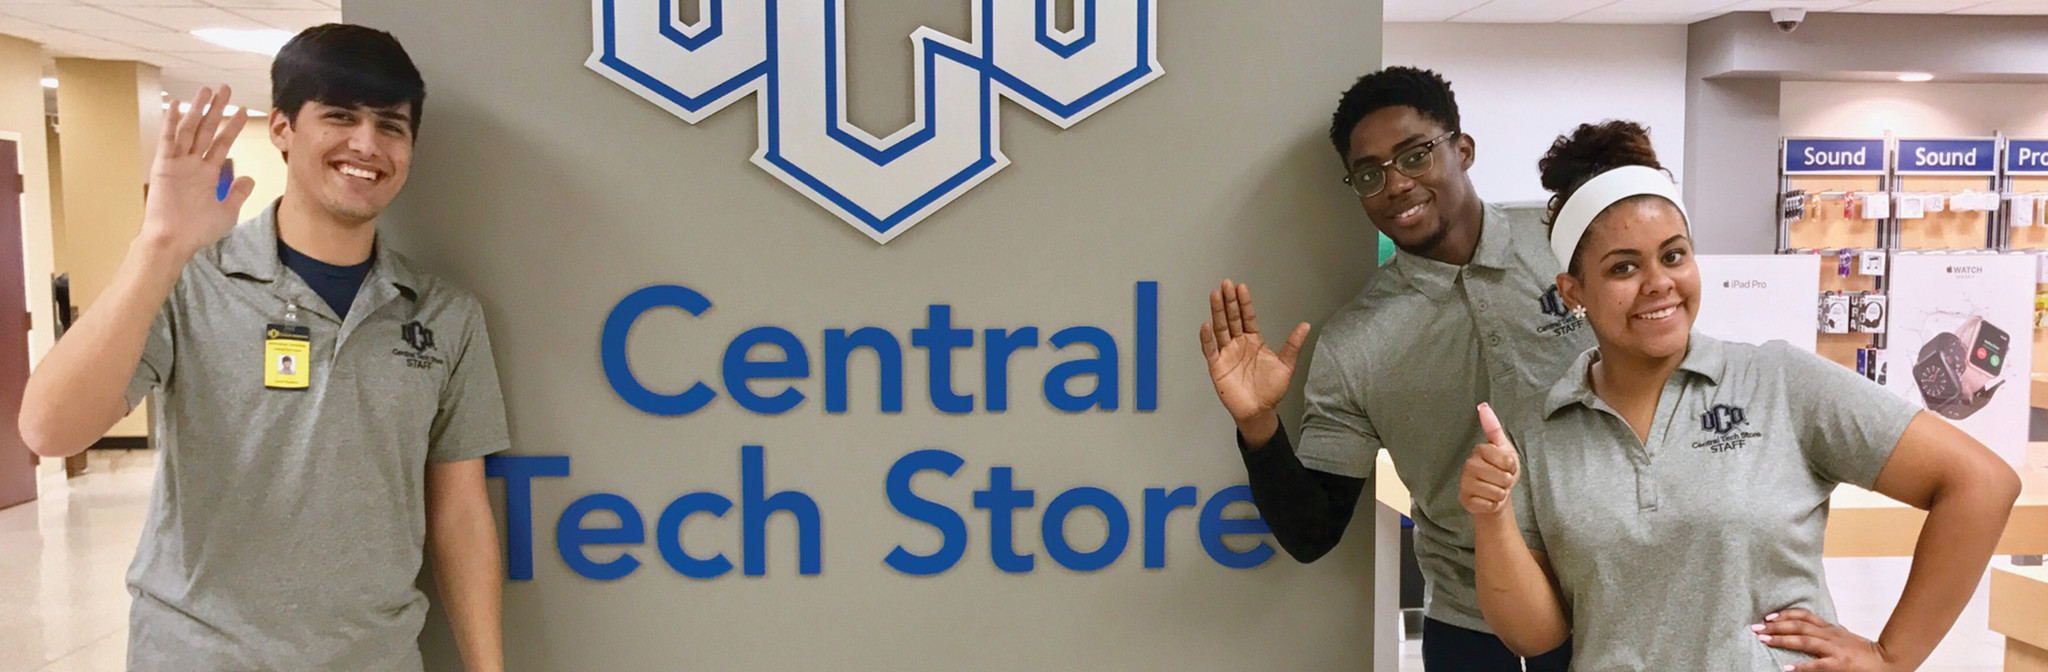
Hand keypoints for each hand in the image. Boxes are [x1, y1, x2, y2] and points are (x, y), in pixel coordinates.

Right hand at [140, 85, 255, 258]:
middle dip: (216, 109)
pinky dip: (170, 122)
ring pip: (189, 129)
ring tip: (207, 90)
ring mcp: (178, 163)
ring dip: (198, 110)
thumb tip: (250, 178)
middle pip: (206, 130)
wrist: (175, 240)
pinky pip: (167, 140)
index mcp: (208, 173)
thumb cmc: (198, 230)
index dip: (232, 126)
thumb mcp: (227, 211)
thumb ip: (238, 193)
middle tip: (225, 89)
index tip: (243, 110)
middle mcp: (193, 164)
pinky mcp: (163, 165)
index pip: (223, 143)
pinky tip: (177, 105)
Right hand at [1198, 279, 1309, 440]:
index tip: (1241, 288)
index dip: (1244, 303)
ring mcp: (1226, 353)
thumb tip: (1305, 326)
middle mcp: (1238, 344)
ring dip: (1217, 312)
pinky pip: (1210, 349)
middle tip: (1225, 284)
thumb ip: (1293, 345)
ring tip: (1215, 296)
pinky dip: (1207, 338)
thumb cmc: (1270, 390)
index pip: (1247, 317)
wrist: (1259, 411)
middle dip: (1229, 301)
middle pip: (1232, 318)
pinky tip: (1206, 325)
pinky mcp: (1217, 366)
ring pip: (1220, 329)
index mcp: (1253, 341)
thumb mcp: (1286, 365)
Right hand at [1460, 403, 1519, 520]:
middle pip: (1502, 477)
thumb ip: (1494, 428)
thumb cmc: (1501, 471)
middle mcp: (1468, 464)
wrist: (1494, 495)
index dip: (1511, 466)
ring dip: (1500, 494)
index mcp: (1479, 450)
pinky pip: (1488, 505)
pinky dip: (1493, 505)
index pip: (1506, 460)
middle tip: (1500, 480)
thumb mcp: (1504, 448)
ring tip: (1495, 489)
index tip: (1506, 466)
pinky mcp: (1464, 499)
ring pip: (1496, 492)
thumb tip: (1483, 405)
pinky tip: (1488, 500)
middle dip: (1507, 482)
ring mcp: (1464, 483)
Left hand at [1755, 609, 1900, 671]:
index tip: (1768, 616)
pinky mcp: (1839, 664)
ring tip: (1764, 640)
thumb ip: (1830, 632)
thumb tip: (1819, 626)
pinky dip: (1800, 666)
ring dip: (1781, 639)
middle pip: (1799, 625)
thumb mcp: (1845, 637)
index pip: (1804, 616)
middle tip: (1755, 627)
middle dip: (1775, 626)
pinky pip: (1816, 664)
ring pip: (1804, 640)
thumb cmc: (1866, 651)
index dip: (1785, 614)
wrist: (1889, 660)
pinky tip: (1786, 668)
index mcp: (1830, 629)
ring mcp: (1834, 649)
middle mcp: (1830, 635)